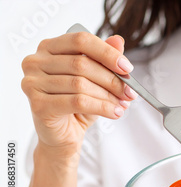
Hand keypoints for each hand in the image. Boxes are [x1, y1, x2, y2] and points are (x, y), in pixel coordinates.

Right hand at [21, 32, 136, 157]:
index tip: (127, 68)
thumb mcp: (95, 79)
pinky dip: (102, 107)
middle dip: (112, 79)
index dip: (107, 53)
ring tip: (122, 104)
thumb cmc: (78, 104)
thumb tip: (118, 41)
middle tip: (130, 92)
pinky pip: (77, 102)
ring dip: (108, 96)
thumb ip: (104, 58)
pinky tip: (114, 113)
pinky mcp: (38, 104)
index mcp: (49, 47)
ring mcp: (32, 83)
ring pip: (81, 84)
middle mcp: (35, 62)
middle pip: (82, 64)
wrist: (64, 134)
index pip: (81, 40)